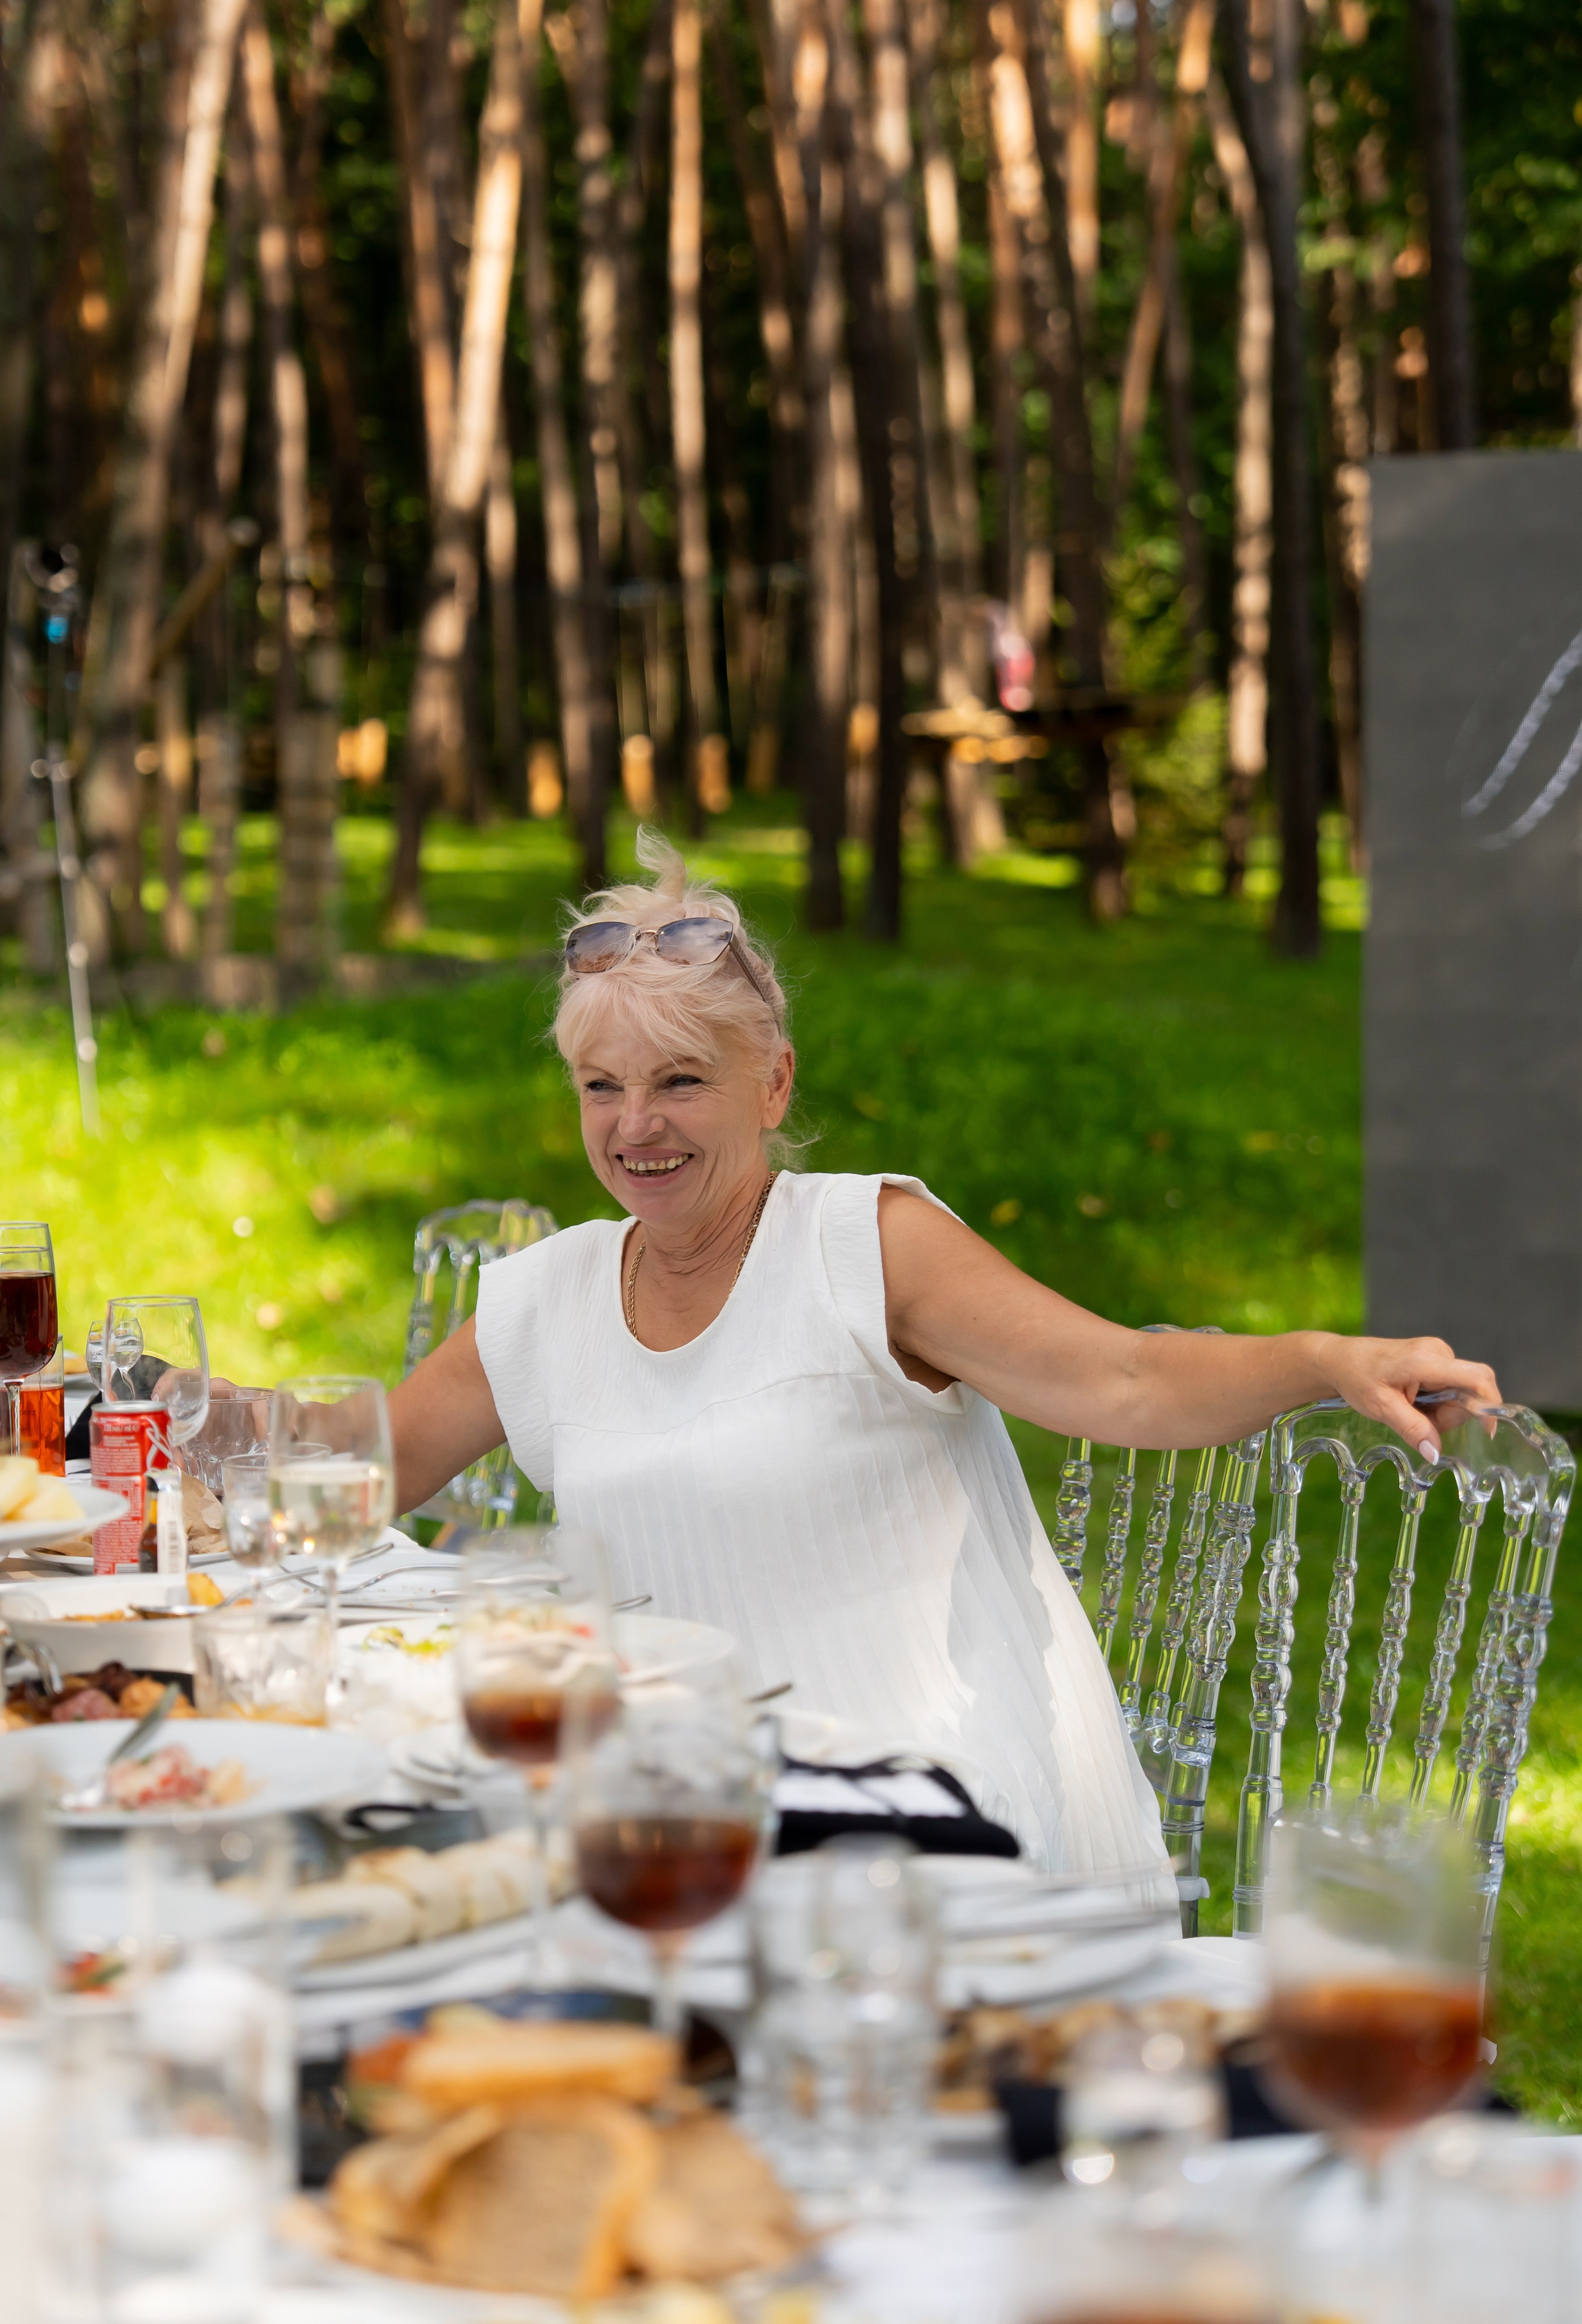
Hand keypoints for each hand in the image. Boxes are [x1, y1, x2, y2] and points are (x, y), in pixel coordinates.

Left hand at [1315, 1334, 1500, 1461]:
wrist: (1340, 1359)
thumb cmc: (1357, 1377)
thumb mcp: (1381, 1408)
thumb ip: (1412, 1429)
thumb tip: (1435, 1453)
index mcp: (1427, 1360)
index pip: (1477, 1378)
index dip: (1490, 1405)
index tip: (1487, 1431)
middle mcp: (1438, 1352)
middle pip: (1469, 1392)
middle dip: (1450, 1415)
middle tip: (1417, 1421)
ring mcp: (1438, 1353)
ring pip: (1460, 1393)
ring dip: (1440, 1411)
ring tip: (1407, 1409)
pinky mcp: (1435, 1359)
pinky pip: (1450, 1387)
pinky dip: (1436, 1402)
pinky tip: (1412, 1402)